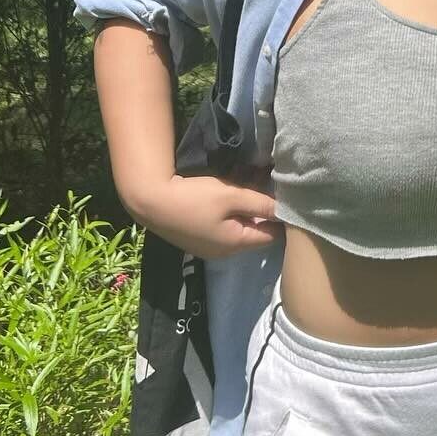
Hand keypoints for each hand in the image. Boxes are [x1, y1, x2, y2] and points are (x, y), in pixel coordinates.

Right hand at [132, 164, 285, 259]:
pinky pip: (224, 227)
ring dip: (247, 210)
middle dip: (264, 212)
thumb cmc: (194, 198)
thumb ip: (260, 204)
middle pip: (255, 233)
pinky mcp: (197, 238)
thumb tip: (287, 210)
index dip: (282, 218)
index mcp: (236, 244)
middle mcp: (225, 251)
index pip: (271, 236)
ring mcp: (209, 247)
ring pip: (239, 228)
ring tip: (253, 184)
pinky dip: (232, 212)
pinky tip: (231, 194)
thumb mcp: (231, 196)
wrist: (149, 201)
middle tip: (270, 186)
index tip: (287, 198)